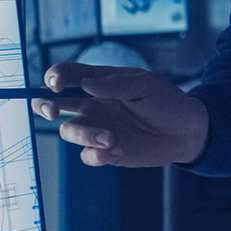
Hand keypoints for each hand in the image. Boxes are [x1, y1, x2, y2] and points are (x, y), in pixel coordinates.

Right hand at [33, 62, 209, 167]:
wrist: (186, 132)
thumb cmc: (167, 101)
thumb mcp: (146, 85)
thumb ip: (116, 84)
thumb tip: (86, 84)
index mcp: (99, 82)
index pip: (67, 74)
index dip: (55, 77)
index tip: (56, 85)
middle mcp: (92, 105)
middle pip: (53, 103)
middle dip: (44, 105)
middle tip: (52, 111)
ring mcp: (97, 128)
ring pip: (69, 132)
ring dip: (84, 135)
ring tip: (110, 139)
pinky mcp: (106, 152)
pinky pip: (87, 155)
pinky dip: (97, 154)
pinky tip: (119, 149)